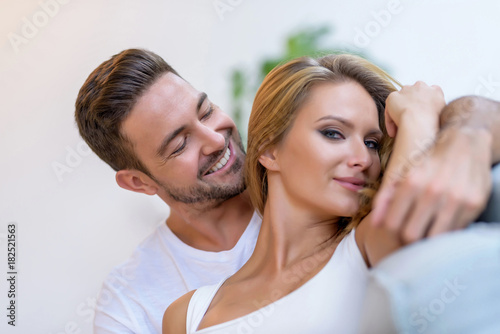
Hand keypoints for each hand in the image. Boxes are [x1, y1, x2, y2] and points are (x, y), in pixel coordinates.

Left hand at [372, 126, 491, 243]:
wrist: (465, 143)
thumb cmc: (429, 162)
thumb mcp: (404, 174)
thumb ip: (386, 197)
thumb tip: (375, 223)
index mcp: (411, 183)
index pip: (392, 224)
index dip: (391, 234)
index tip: (395, 233)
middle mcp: (432, 192)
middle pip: (411, 235)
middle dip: (408, 241)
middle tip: (410, 237)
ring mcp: (454, 199)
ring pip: (434, 238)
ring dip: (428, 240)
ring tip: (427, 233)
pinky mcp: (473, 204)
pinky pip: (455, 231)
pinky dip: (447, 232)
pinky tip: (444, 224)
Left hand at [384, 81, 444, 136]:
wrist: (419, 122)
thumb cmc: (433, 123)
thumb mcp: (443, 114)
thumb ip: (438, 109)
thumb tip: (429, 115)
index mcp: (435, 90)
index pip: (431, 93)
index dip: (425, 104)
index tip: (422, 115)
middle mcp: (421, 86)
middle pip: (414, 95)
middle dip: (411, 105)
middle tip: (410, 122)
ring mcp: (406, 90)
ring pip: (401, 101)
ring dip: (399, 112)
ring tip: (400, 129)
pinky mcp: (393, 96)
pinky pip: (390, 109)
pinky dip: (390, 120)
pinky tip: (393, 132)